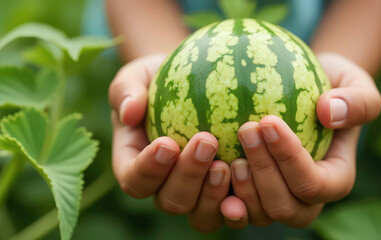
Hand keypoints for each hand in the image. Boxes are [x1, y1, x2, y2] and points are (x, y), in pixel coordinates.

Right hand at [109, 54, 231, 231]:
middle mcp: (167, 189)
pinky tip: (254, 174)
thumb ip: (126, 91)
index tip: (167, 143)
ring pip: (203, 216)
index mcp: (138, 168)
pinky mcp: (230, 196)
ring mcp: (200, 199)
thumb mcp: (137, 76)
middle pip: (172, 201)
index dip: (149, 170)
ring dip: (214, 194)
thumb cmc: (160, 79)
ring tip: (227, 163)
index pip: (135, 181)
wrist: (198, 84)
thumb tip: (129, 113)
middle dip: (188, 176)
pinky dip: (246, 201)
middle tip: (206, 141)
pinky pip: (237, 210)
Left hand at [219, 53, 380, 227]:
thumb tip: (328, 112)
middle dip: (263, 174)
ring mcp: (271, 203)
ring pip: (255, 217)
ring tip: (223, 156)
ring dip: (239, 190)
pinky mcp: (243, 198)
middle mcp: (302, 200)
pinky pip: (226, 212)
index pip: (315, 185)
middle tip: (245, 130)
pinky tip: (204, 169)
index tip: (268, 121)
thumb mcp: (352, 80)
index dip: (291, 160)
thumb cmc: (326, 83)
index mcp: (333, 179)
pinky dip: (213, 198)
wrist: (295, 90)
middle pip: (283, 208)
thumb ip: (357, 99)